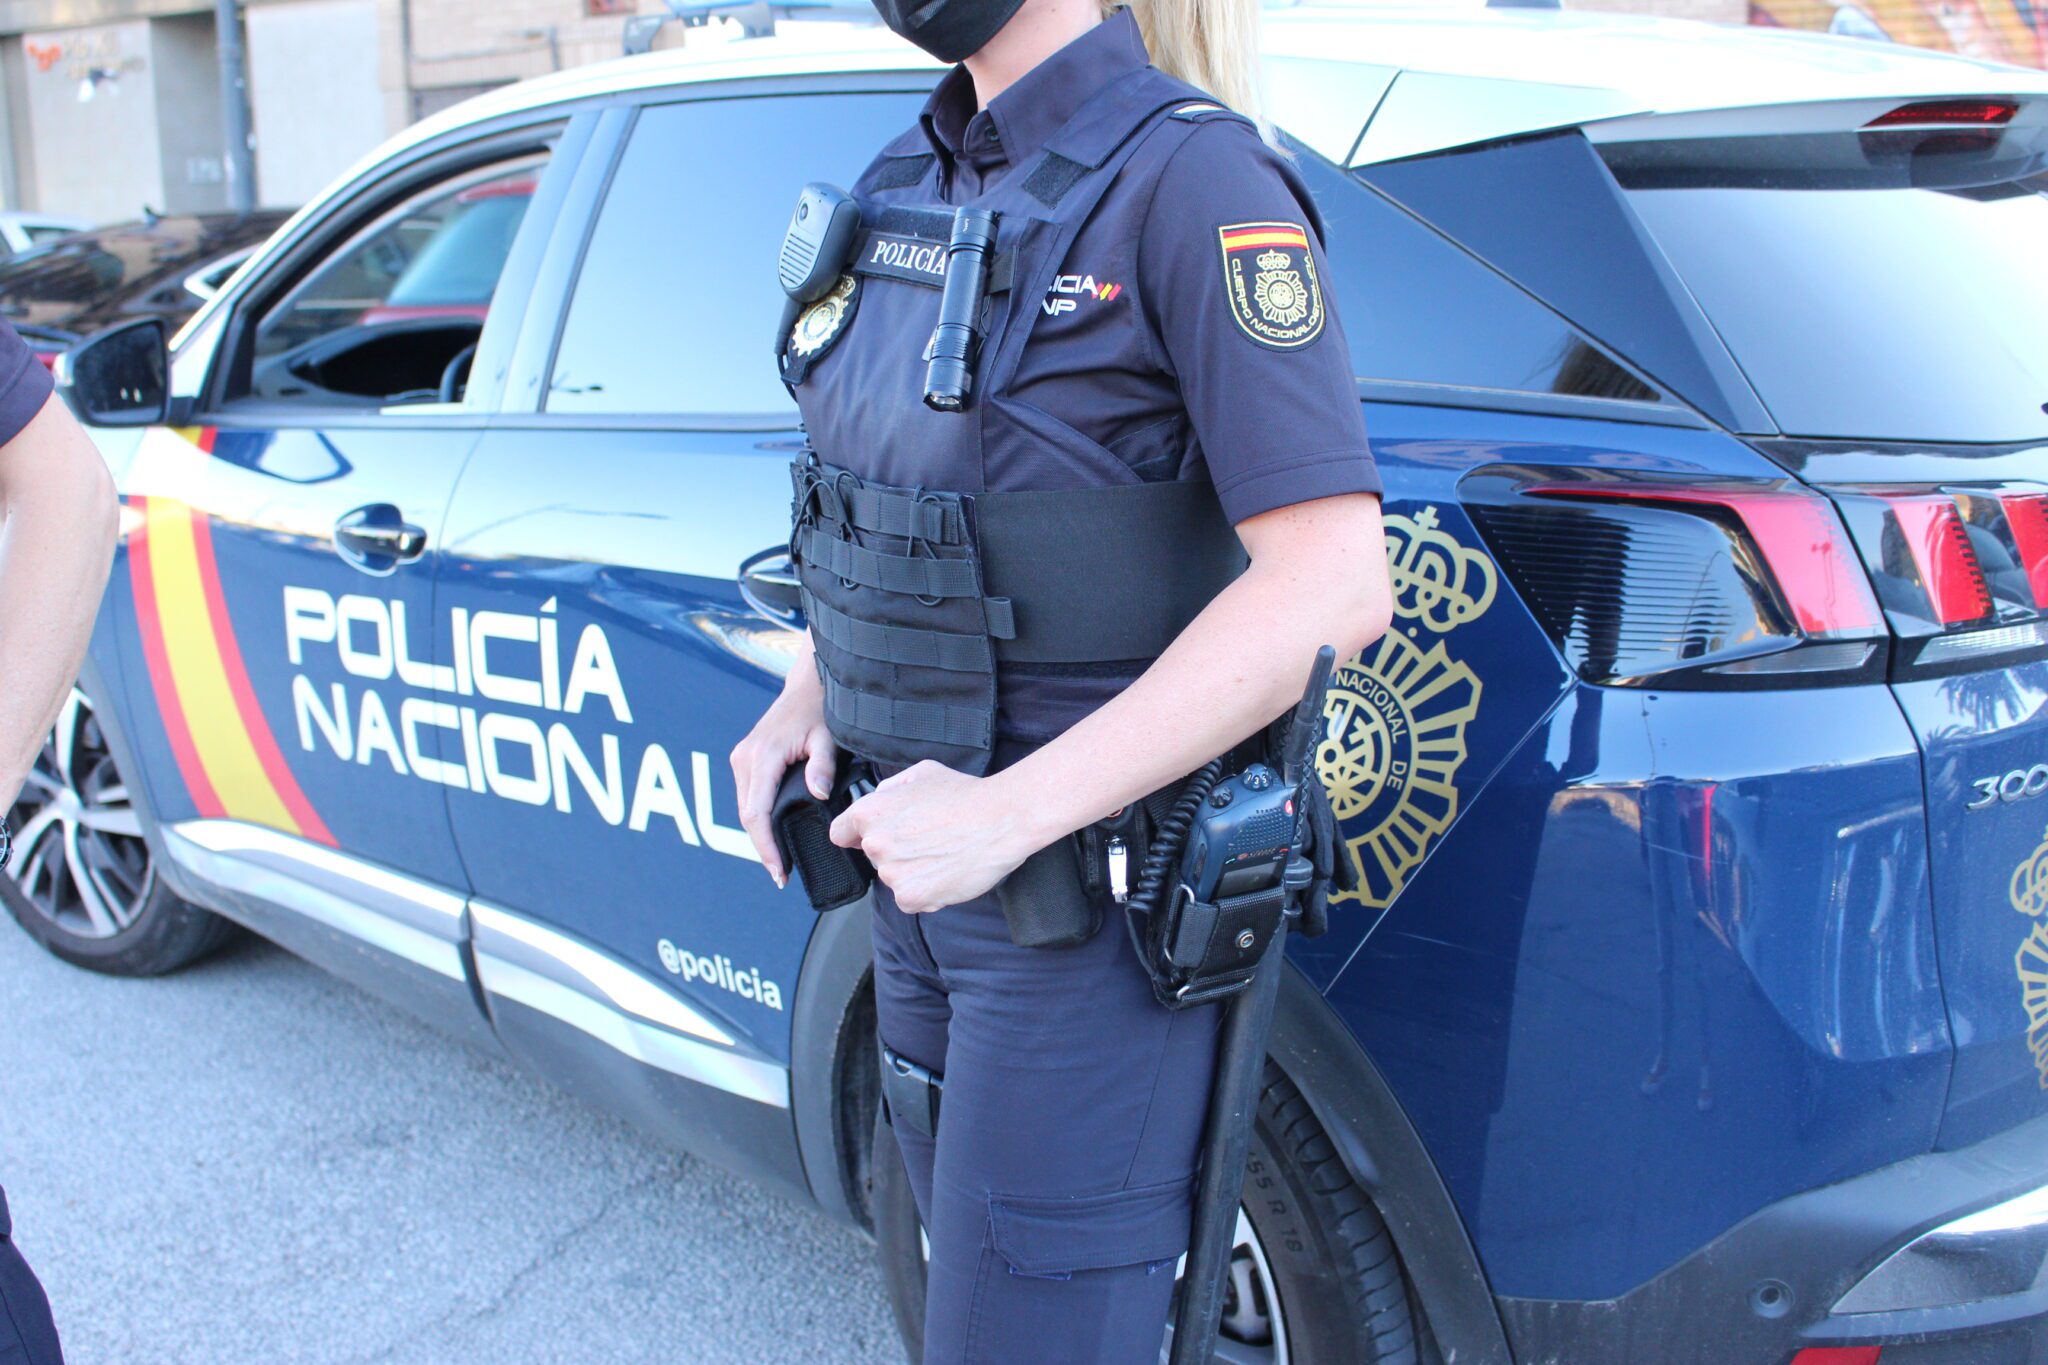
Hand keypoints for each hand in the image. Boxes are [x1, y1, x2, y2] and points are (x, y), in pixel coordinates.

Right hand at [731, 661, 834, 886]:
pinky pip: (749, 798)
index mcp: (763, 756)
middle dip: (762, 848)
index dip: (765, 847)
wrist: (807, 686)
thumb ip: (823, 766)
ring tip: (779, 863)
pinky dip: (758, 819)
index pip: (756, 813)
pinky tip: (773, 837)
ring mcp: (742, 759)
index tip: (779, 872)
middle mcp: (745, 759)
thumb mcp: (828, 737)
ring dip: (759, 836)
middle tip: (782, 877)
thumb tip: (818, 793)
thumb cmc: (820, 711)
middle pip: (747, 816)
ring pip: (745, 809)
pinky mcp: (745, 760)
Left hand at [829, 761, 1037, 913]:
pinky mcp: (912, 897)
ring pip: (893, 878)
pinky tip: (946, 873)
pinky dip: (926, 892)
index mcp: (870, 812)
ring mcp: (892, 873)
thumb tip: (878, 799)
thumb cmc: (965, 793)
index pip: (840, 833)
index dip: (856, 834)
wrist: (1000, 820)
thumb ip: (890, 788)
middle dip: (894, 850)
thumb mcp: (921, 773)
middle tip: (927, 839)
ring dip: (912, 872)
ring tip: (943, 854)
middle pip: (873, 855)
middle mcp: (875, 843)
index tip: (875, 835)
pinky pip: (910, 899)